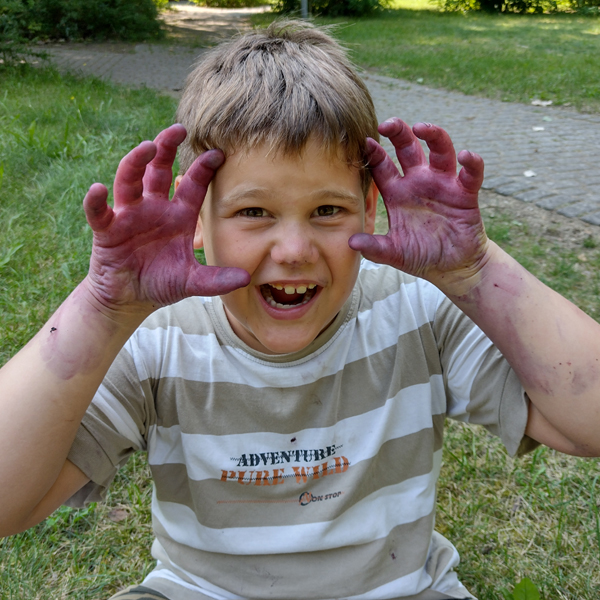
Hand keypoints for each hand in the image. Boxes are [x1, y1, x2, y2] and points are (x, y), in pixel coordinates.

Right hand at [83, 124, 249, 315]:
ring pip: (130, 180)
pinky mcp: (106, 229)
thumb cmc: (161, 283)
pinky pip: (99, 212)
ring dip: (137, 162)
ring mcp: (128, 215)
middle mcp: (154, 208)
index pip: (193, 186)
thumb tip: (246, 278)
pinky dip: (96, 201)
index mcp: (178, 216)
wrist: (130, 299)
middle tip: (179, 129)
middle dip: (167, 148)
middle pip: (159, 171)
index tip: (218, 153)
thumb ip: (216, 279)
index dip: (204, 169)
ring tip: (148, 147)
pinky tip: (98, 189)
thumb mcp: (192, 282)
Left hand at [349, 118, 487, 286]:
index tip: (365, 142)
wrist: (452, 267)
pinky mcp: (465, 194)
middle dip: (399, 132)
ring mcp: (443, 184)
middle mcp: (419, 182)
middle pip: (408, 148)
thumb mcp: (394, 254)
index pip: (382, 167)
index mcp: (397, 193)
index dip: (374, 154)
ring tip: (422, 127)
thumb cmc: (420, 256)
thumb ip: (375, 248)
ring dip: (433, 135)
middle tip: (387, 123)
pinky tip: (467, 156)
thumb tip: (351, 242)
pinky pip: (471, 174)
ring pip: (440, 151)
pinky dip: (472, 163)